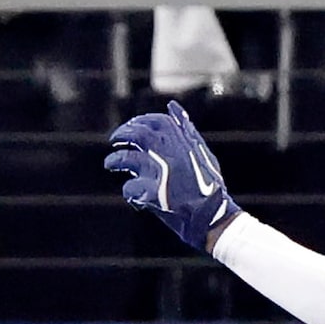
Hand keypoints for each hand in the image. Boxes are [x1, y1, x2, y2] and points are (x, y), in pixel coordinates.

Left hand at [104, 100, 240, 251]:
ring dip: (114, 161)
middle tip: (115, 140)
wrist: (213, 216)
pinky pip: (131, 188)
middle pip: (134, 134)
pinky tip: (134, 198)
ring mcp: (158, 171)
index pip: (153, 121)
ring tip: (110, 164)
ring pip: (125, 159)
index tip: (132, 126)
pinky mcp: (152, 192)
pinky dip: (130, 192)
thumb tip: (172, 107)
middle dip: (122, 134)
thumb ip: (185, 129)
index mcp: (181, 139)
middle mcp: (168, 151)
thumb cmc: (209, 184)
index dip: (139, 122)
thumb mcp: (202, 152)